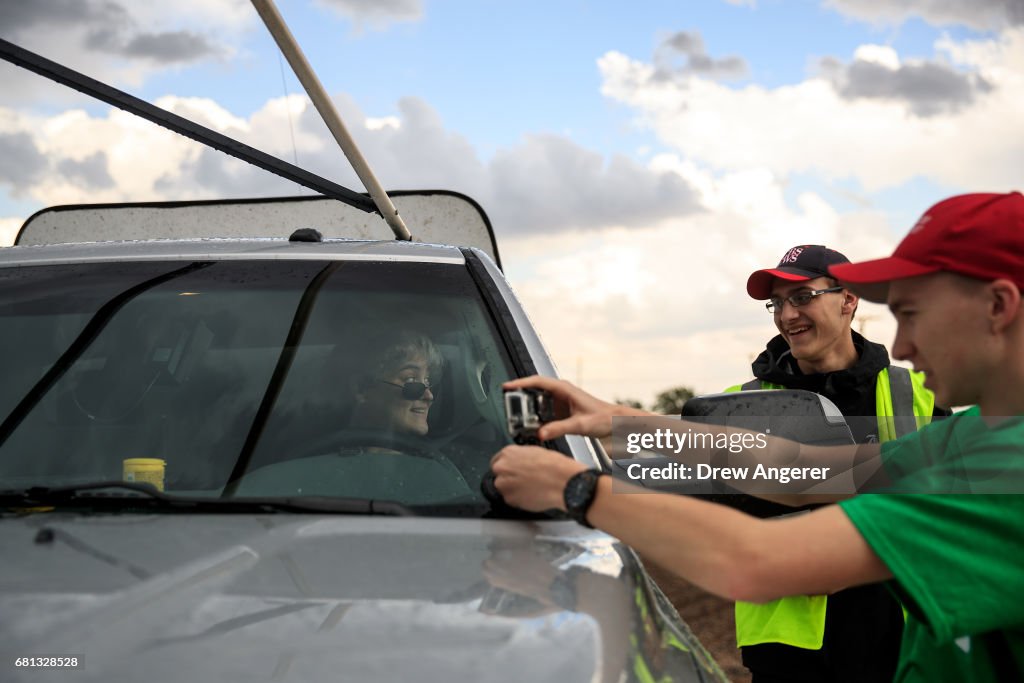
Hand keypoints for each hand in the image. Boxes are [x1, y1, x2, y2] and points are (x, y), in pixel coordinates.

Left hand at [490, 444, 586, 511]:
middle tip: (523, 480)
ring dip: (513, 489)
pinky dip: (519, 499)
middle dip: (509, 478)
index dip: (507, 467)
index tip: (512, 471)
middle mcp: (502, 468)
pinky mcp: (509, 499)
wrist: (562, 482)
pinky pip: (511, 500)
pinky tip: (531, 494)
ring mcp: (504, 484)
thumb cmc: (555, 467)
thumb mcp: (536, 452)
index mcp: (508, 453)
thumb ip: (521, 457)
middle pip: (499, 475)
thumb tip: (520, 462)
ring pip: (504, 488)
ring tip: (530, 488)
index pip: (497, 460)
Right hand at [503, 375, 645, 439]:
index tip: (506, 387)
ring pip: (537, 402)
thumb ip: (559, 428)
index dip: (520, 383)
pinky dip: (536, 419)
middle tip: (508, 406)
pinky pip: (543, 413)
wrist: (615, 422)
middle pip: (533, 391)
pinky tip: (532, 428)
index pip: (536, 381)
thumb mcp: (580, 424)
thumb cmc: (603, 417)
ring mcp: (559, 402)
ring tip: (518, 420)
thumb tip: (541, 433)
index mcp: (563, 389)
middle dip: (520, 398)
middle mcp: (560, 392)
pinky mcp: (560, 411)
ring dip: (528, 410)